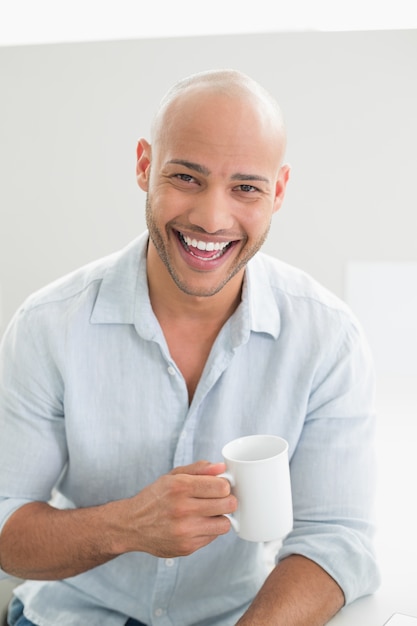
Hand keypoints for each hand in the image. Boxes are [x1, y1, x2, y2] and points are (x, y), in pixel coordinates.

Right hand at [117, 461, 236, 557]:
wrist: (131, 525)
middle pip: (228, 504)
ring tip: (210, 513)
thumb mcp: (173, 476)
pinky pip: (213, 537)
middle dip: (227, 500)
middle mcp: (183, 509)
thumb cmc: (155, 498)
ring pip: (225, 524)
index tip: (219, 487)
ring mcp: (185, 531)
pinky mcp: (187, 547)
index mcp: (180, 487)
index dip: (225, 485)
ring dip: (220, 517)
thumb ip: (199, 469)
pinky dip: (209, 530)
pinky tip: (198, 524)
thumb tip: (222, 467)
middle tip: (219, 500)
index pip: (222, 487)